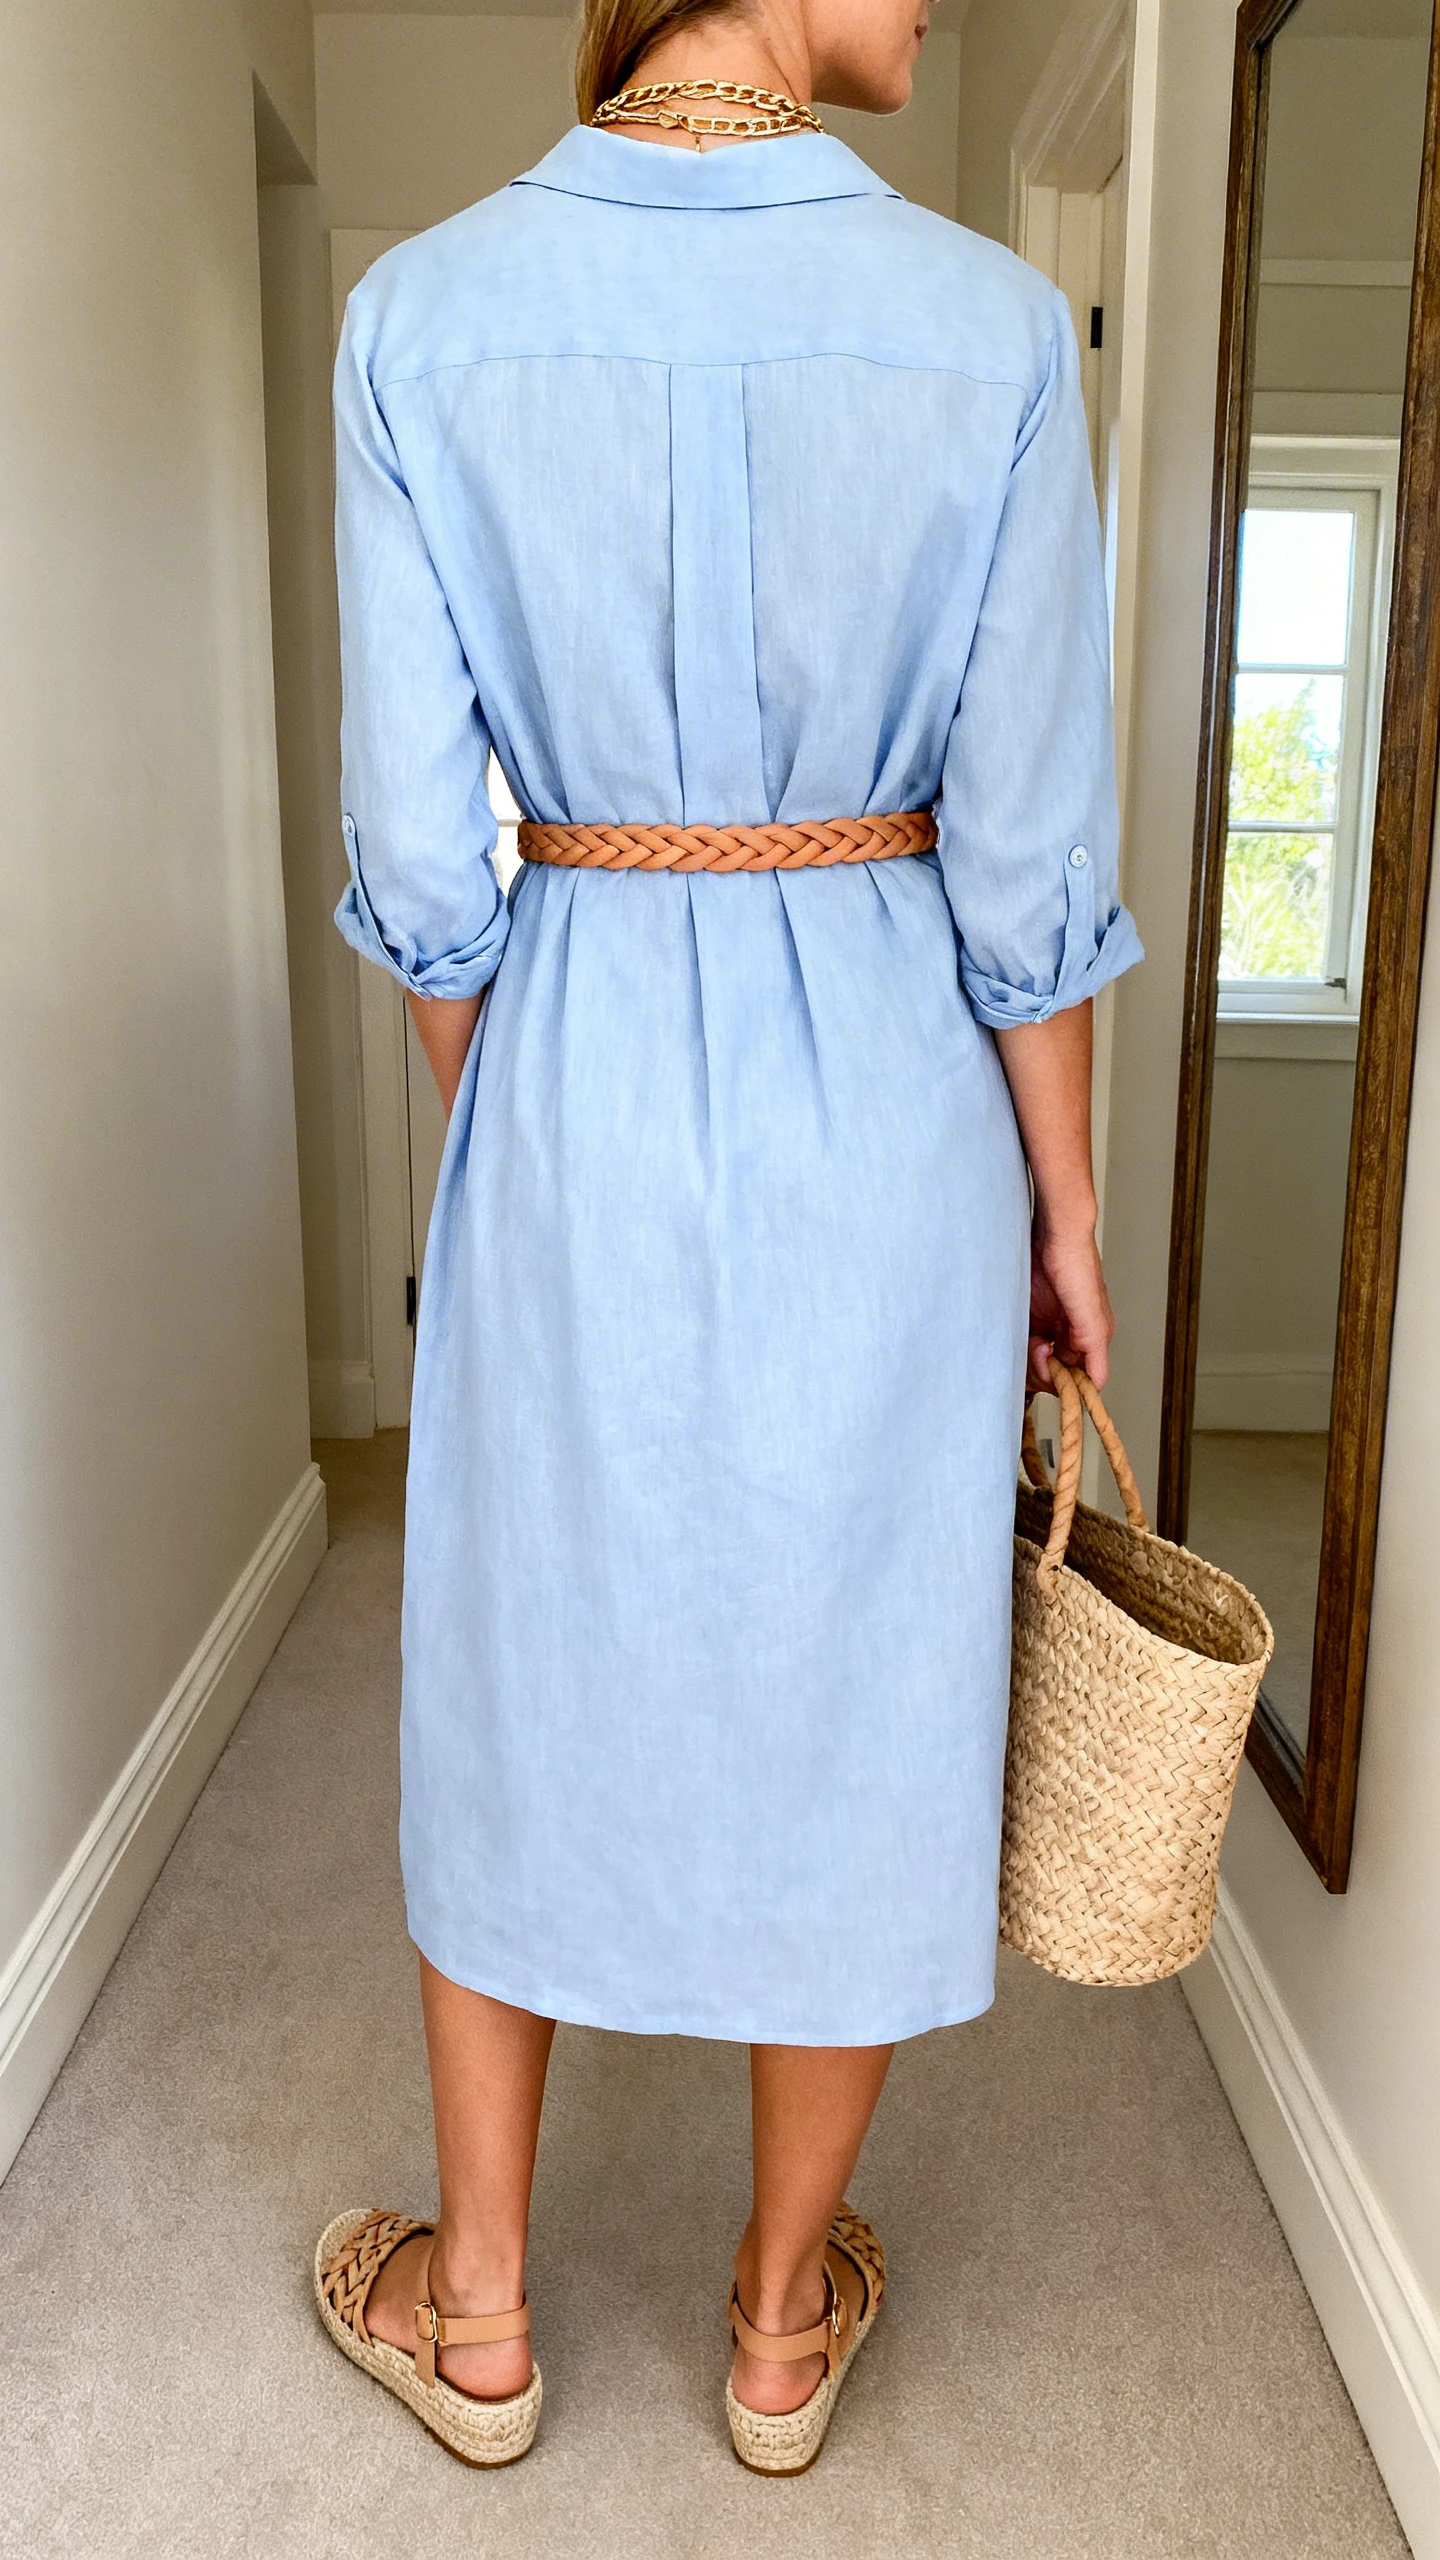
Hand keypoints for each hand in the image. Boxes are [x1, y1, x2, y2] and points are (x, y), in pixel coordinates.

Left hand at [1027, 1217, 1113, 1392]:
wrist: (1053, 1234)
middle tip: (1039, 1348)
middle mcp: (1073, 1335)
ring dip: (1031, 1357)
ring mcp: (1051, 1326)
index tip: (1053, 1369)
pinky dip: (1021, 1346)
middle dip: (1045, 1369)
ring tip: (1032, 1338)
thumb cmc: (1077, 1266)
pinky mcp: (1033, 1316)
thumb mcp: (1091, 1316)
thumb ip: (1094, 1352)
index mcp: (1092, 1338)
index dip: (1067, 1382)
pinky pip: (1024, 1344)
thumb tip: (1095, 1386)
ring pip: (1039, 1362)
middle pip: (1058, 1374)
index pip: (1082, 1379)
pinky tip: (1024, 1334)